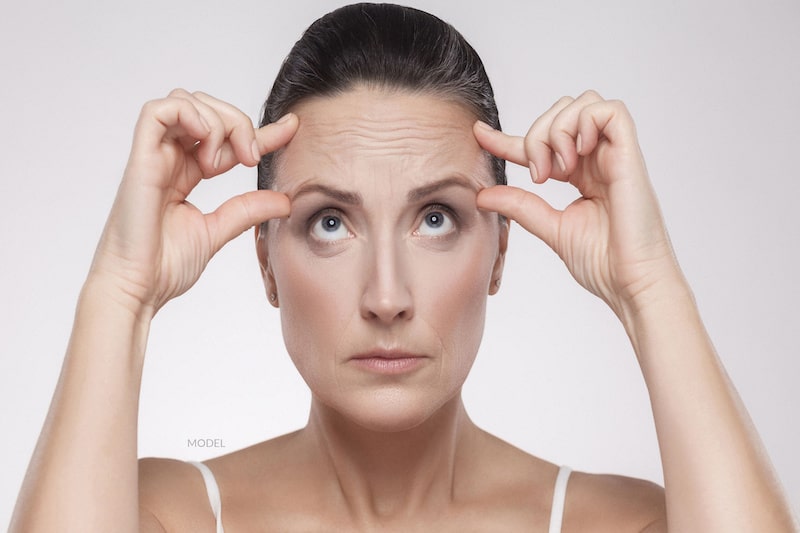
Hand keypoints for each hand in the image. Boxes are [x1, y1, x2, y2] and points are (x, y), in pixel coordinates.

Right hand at [89, 89, 297, 313]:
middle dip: (239, 123)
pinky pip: (158, 111)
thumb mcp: (218, 231)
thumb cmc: (163, 267)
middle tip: (252, 159)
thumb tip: (284, 200)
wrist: (139, 289)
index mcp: (185, 172)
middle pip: (207, 108)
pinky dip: (190, 114)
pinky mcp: (140, 160)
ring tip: (222, 163)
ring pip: (185, 100)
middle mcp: (169, 158)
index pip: (226, 137)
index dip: (261, 129)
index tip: (292, 128)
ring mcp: (153, 156)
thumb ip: (248, 210)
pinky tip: (206, 143)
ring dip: (217, 122)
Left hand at [473, 91, 681, 318]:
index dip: (506, 136)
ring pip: (583, 104)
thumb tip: (483, 194)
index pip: (540, 143)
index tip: (479, 134)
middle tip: (538, 176)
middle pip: (561, 113)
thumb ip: (520, 206)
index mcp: (582, 176)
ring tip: (559, 169)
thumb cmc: (604, 263)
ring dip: (558, 130)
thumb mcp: (550, 228)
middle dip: (536, 134)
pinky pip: (611, 112)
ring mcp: (615, 157)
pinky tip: (577, 155)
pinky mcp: (630, 157)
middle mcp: (598, 161)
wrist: (631, 285)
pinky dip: (585, 123)